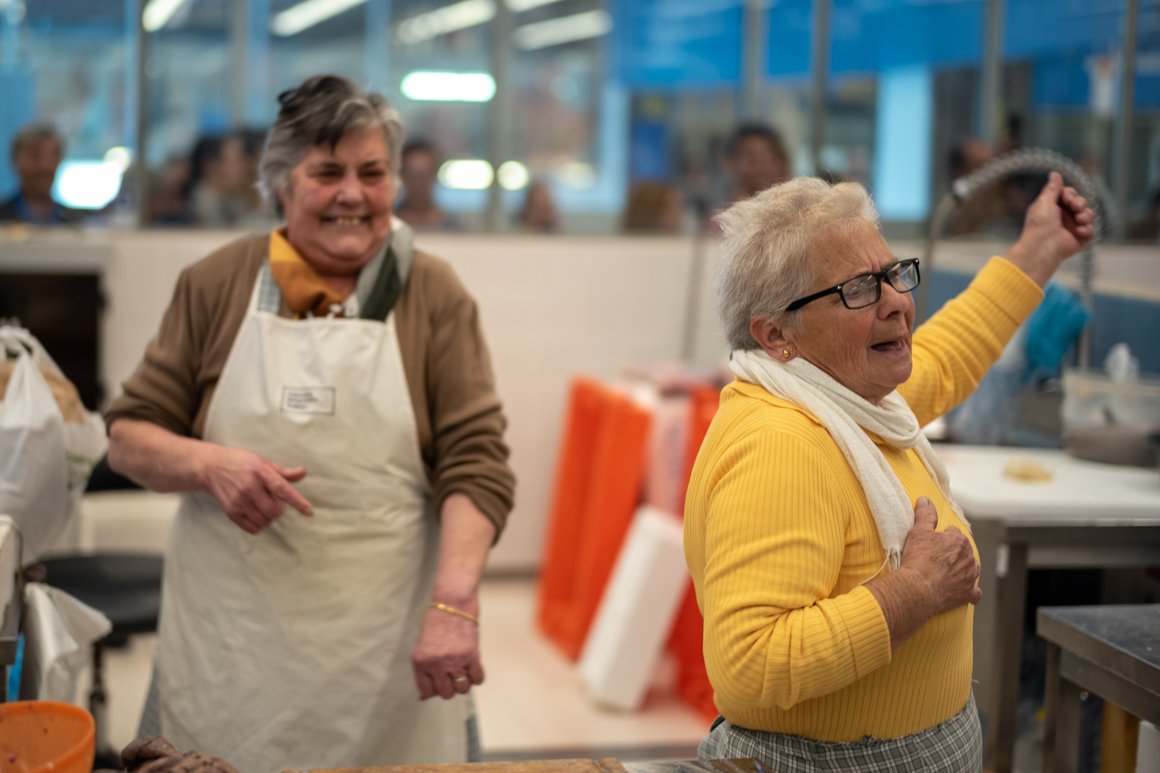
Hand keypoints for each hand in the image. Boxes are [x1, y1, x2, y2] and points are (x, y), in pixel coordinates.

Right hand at [198, 444, 312, 533]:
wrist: (211, 467)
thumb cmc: (241, 463)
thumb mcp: (263, 462)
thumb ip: (284, 472)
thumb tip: (303, 472)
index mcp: (260, 472)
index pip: (282, 489)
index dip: (297, 501)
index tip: (309, 511)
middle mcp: (249, 487)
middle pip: (274, 511)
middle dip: (280, 510)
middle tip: (276, 502)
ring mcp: (239, 501)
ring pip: (265, 521)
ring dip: (270, 518)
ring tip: (265, 506)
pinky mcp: (231, 512)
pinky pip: (253, 528)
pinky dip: (260, 525)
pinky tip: (257, 514)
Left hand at [412, 599, 484, 699]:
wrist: (452, 601)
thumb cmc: (437, 620)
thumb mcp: (423, 644)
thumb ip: (425, 667)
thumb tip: (425, 695)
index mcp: (420, 661)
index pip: (427, 691)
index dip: (434, 691)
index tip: (439, 685)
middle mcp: (436, 664)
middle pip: (446, 693)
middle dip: (450, 688)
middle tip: (453, 677)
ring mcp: (454, 660)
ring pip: (462, 688)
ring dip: (464, 683)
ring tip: (464, 672)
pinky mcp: (471, 654)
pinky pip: (477, 678)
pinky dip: (477, 677)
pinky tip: (474, 668)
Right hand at [897, 497, 980, 615]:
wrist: (918, 588)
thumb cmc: (918, 559)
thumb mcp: (918, 532)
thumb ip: (925, 515)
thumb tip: (926, 500)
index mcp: (958, 540)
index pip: (953, 533)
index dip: (942, 537)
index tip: (932, 543)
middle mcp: (969, 558)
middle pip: (963, 551)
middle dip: (953, 553)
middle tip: (937, 558)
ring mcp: (970, 577)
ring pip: (971, 569)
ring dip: (963, 569)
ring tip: (948, 572)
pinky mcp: (967, 593)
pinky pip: (975, 593)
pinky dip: (970, 591)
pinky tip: (964, 590)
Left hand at [1007, 171, 1096, 286]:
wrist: (1042, 247)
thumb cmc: (1040, 224)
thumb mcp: (1044, 202)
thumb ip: (1052, 188)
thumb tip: (1054, 173)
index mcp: (1054, 207)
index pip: (1070, 194)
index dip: (1071, 194)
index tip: (1066, 198)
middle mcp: (1063, 216)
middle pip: (1081, 202)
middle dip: (1080, 203)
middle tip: (1075, 208)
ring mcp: (1072, 228)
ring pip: (1089, 214)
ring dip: (1086, 215)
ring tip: (1079, 220)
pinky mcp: (1079, 239)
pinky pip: (1091, 230)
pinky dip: (1086, 229)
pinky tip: (1078, 232)